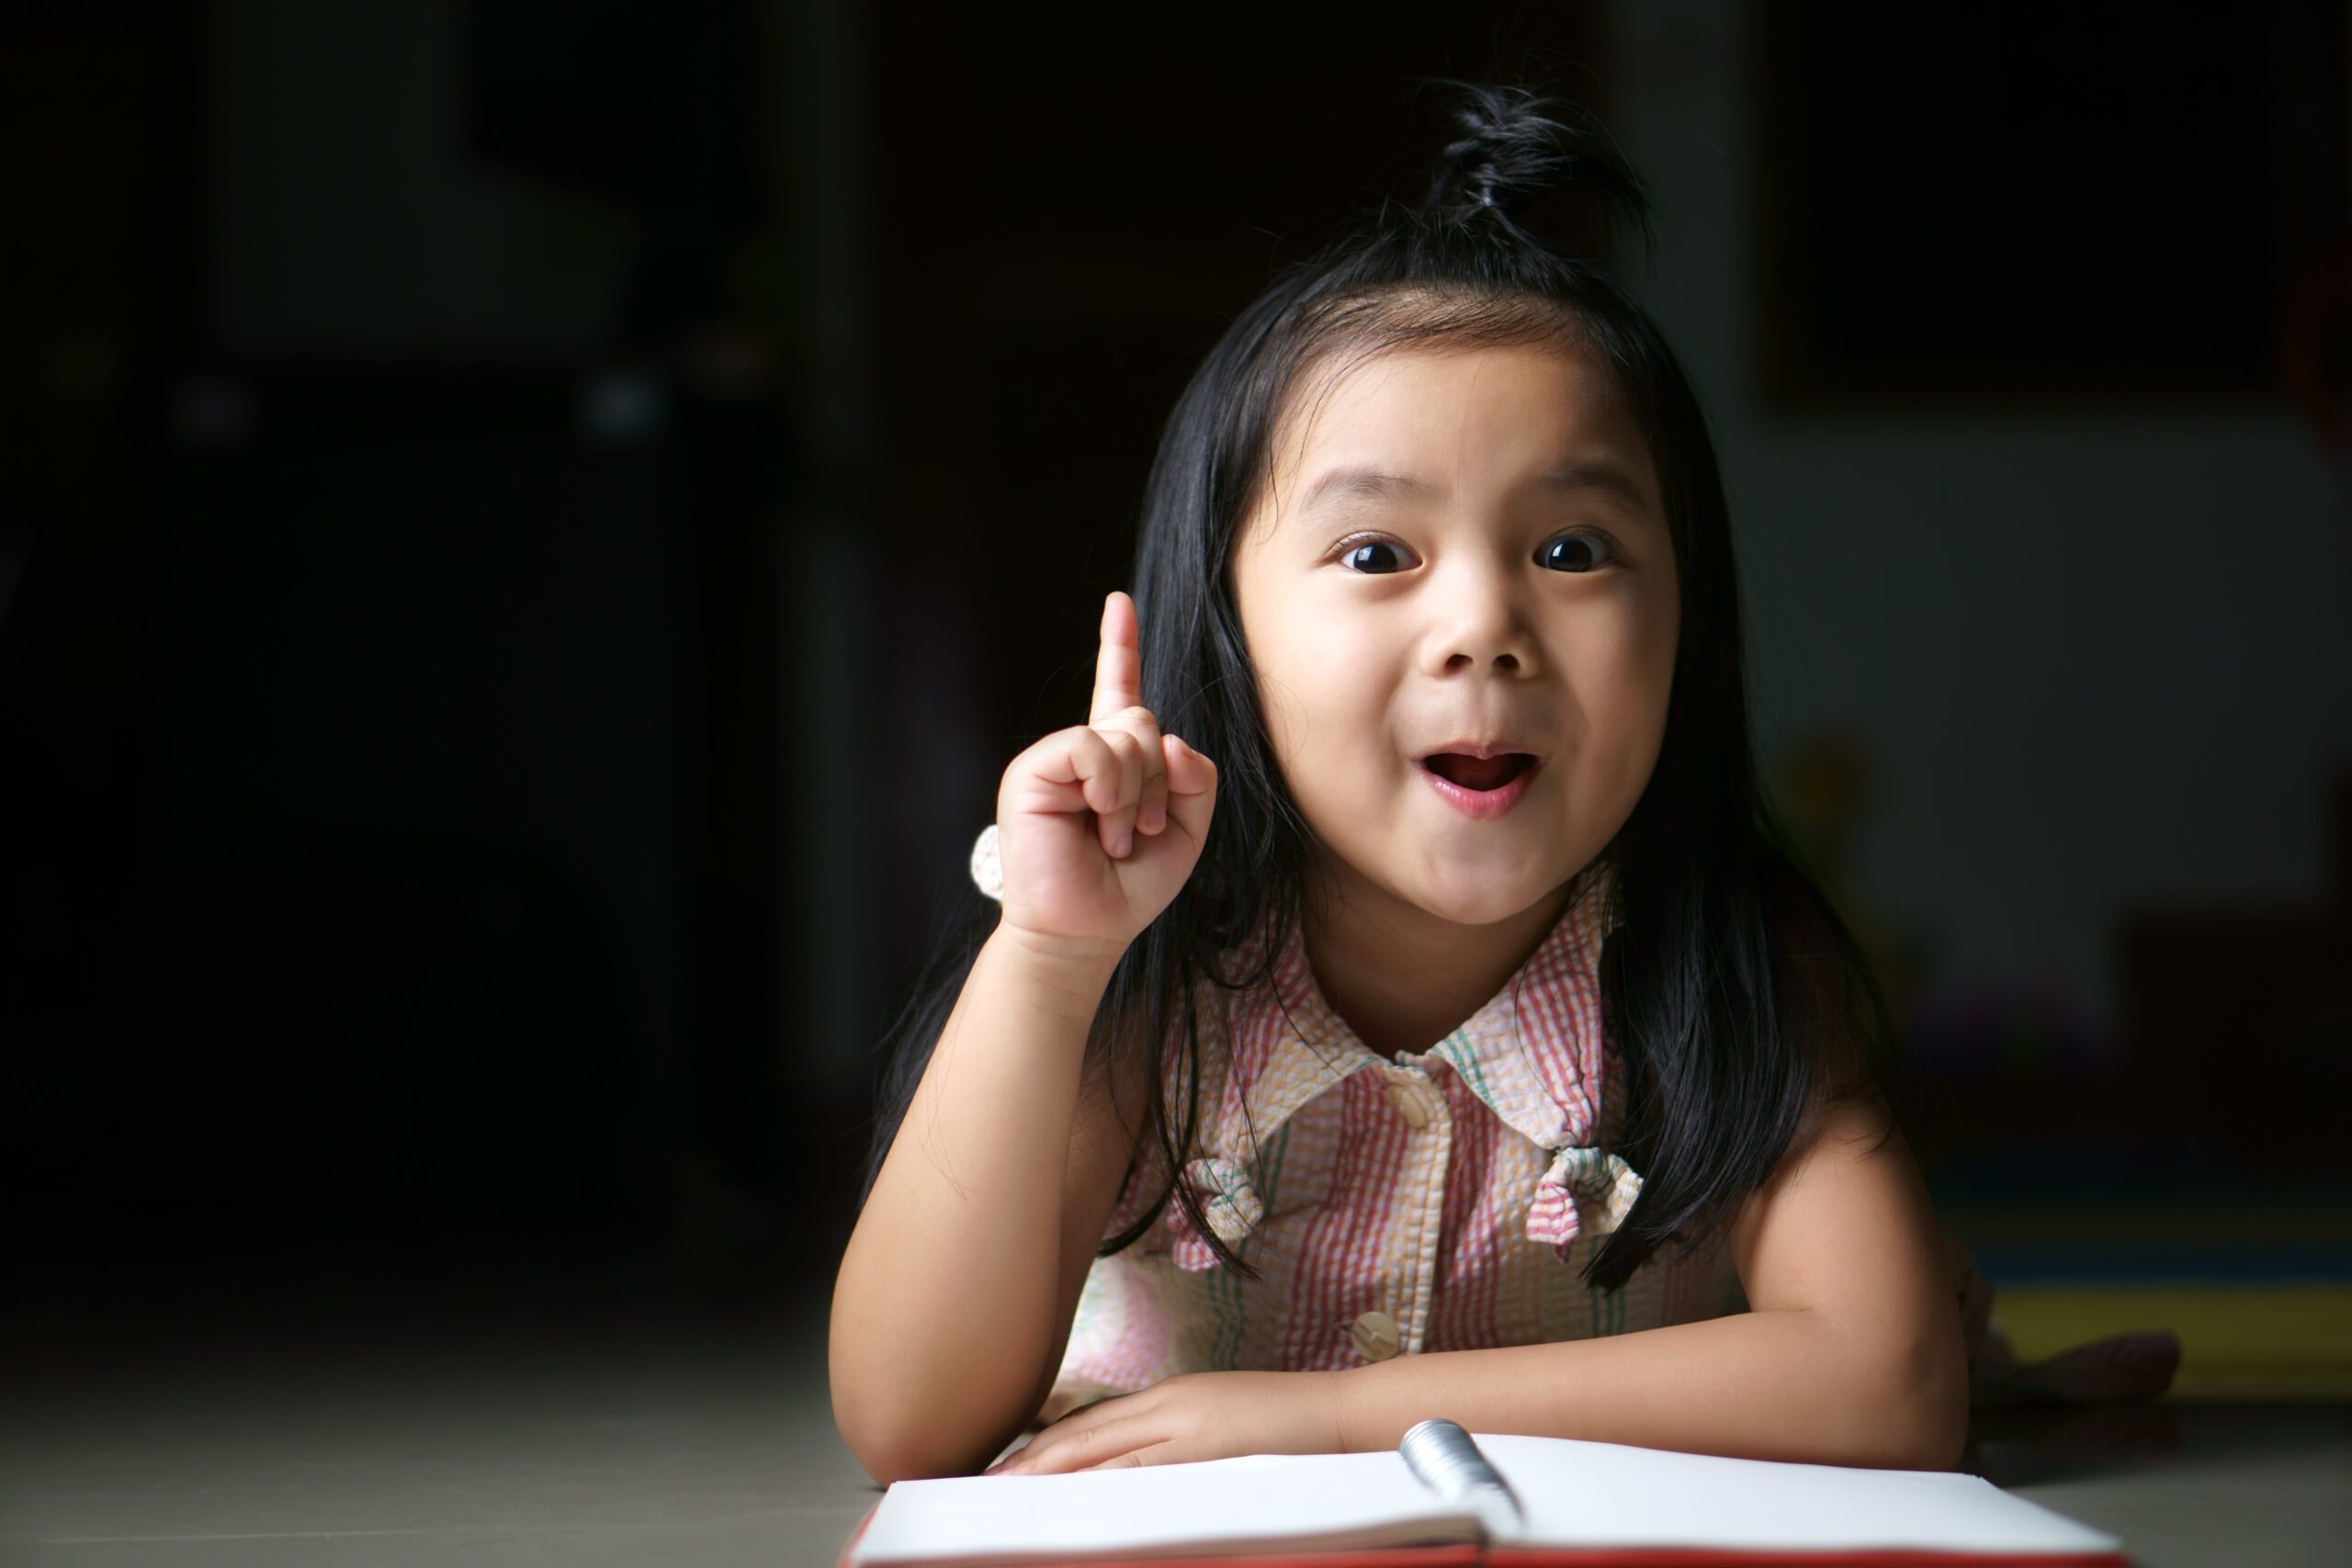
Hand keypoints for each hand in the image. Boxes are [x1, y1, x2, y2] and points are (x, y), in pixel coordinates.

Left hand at [981, 1371, 1349, 1473]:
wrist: (1346, 1416)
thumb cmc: (1291, 1430)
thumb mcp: (1221, 1426)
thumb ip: (1174, 1444)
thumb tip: (1128, 1473)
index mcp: (1171, 1397)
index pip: (1090, 1421)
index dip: (1043, 1445)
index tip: (1007, 1468)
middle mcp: (1170, 1402)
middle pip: (1084, 1430)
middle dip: (1031, 1459)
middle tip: (986, 1483)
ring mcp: (1187, 1422)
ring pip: (1102, 1447)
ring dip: (1051, 1471)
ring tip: (1010, 1492)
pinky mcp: (1208, 1445)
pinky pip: (1142, 1468)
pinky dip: (1101, 1482)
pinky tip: (1074, 1499)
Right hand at [994, 591, 1218, 961]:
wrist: (1085, 930)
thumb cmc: (1129, 886)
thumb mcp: (1187, 830)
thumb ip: (1195, 777)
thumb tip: (1168, 739)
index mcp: (1113, 760)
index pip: (1119, 690)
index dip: (1120, 646)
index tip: (1118, 602)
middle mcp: (1081, 751)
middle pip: (1144, 719)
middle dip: (1158, 781)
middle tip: (1138, 832)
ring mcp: (1055, 758)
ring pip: (1125, 733)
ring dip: (1135, 795)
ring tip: (1114, 837)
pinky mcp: (1033, 770)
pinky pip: (1091, 747)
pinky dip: (1108, 788)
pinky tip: (1096, 823)